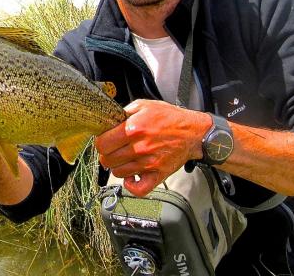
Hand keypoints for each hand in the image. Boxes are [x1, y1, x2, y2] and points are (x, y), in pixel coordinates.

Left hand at [95, 99, 209, 196]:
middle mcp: (139, 147)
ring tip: (124, 160)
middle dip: (107, 155)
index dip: (100, 142)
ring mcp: (148, 163)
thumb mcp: (144, 105)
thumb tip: (108, 121)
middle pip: (107, 160)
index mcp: (133, 129)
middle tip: (113, 151)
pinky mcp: (158, 174)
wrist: (193, 132)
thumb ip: (123, 112)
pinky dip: (131, 185)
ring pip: (118, 173)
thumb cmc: (169, 118)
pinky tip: (132, 176)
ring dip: (118, 167)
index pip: (102, 144)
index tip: (105, 140)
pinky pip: (138, 189)